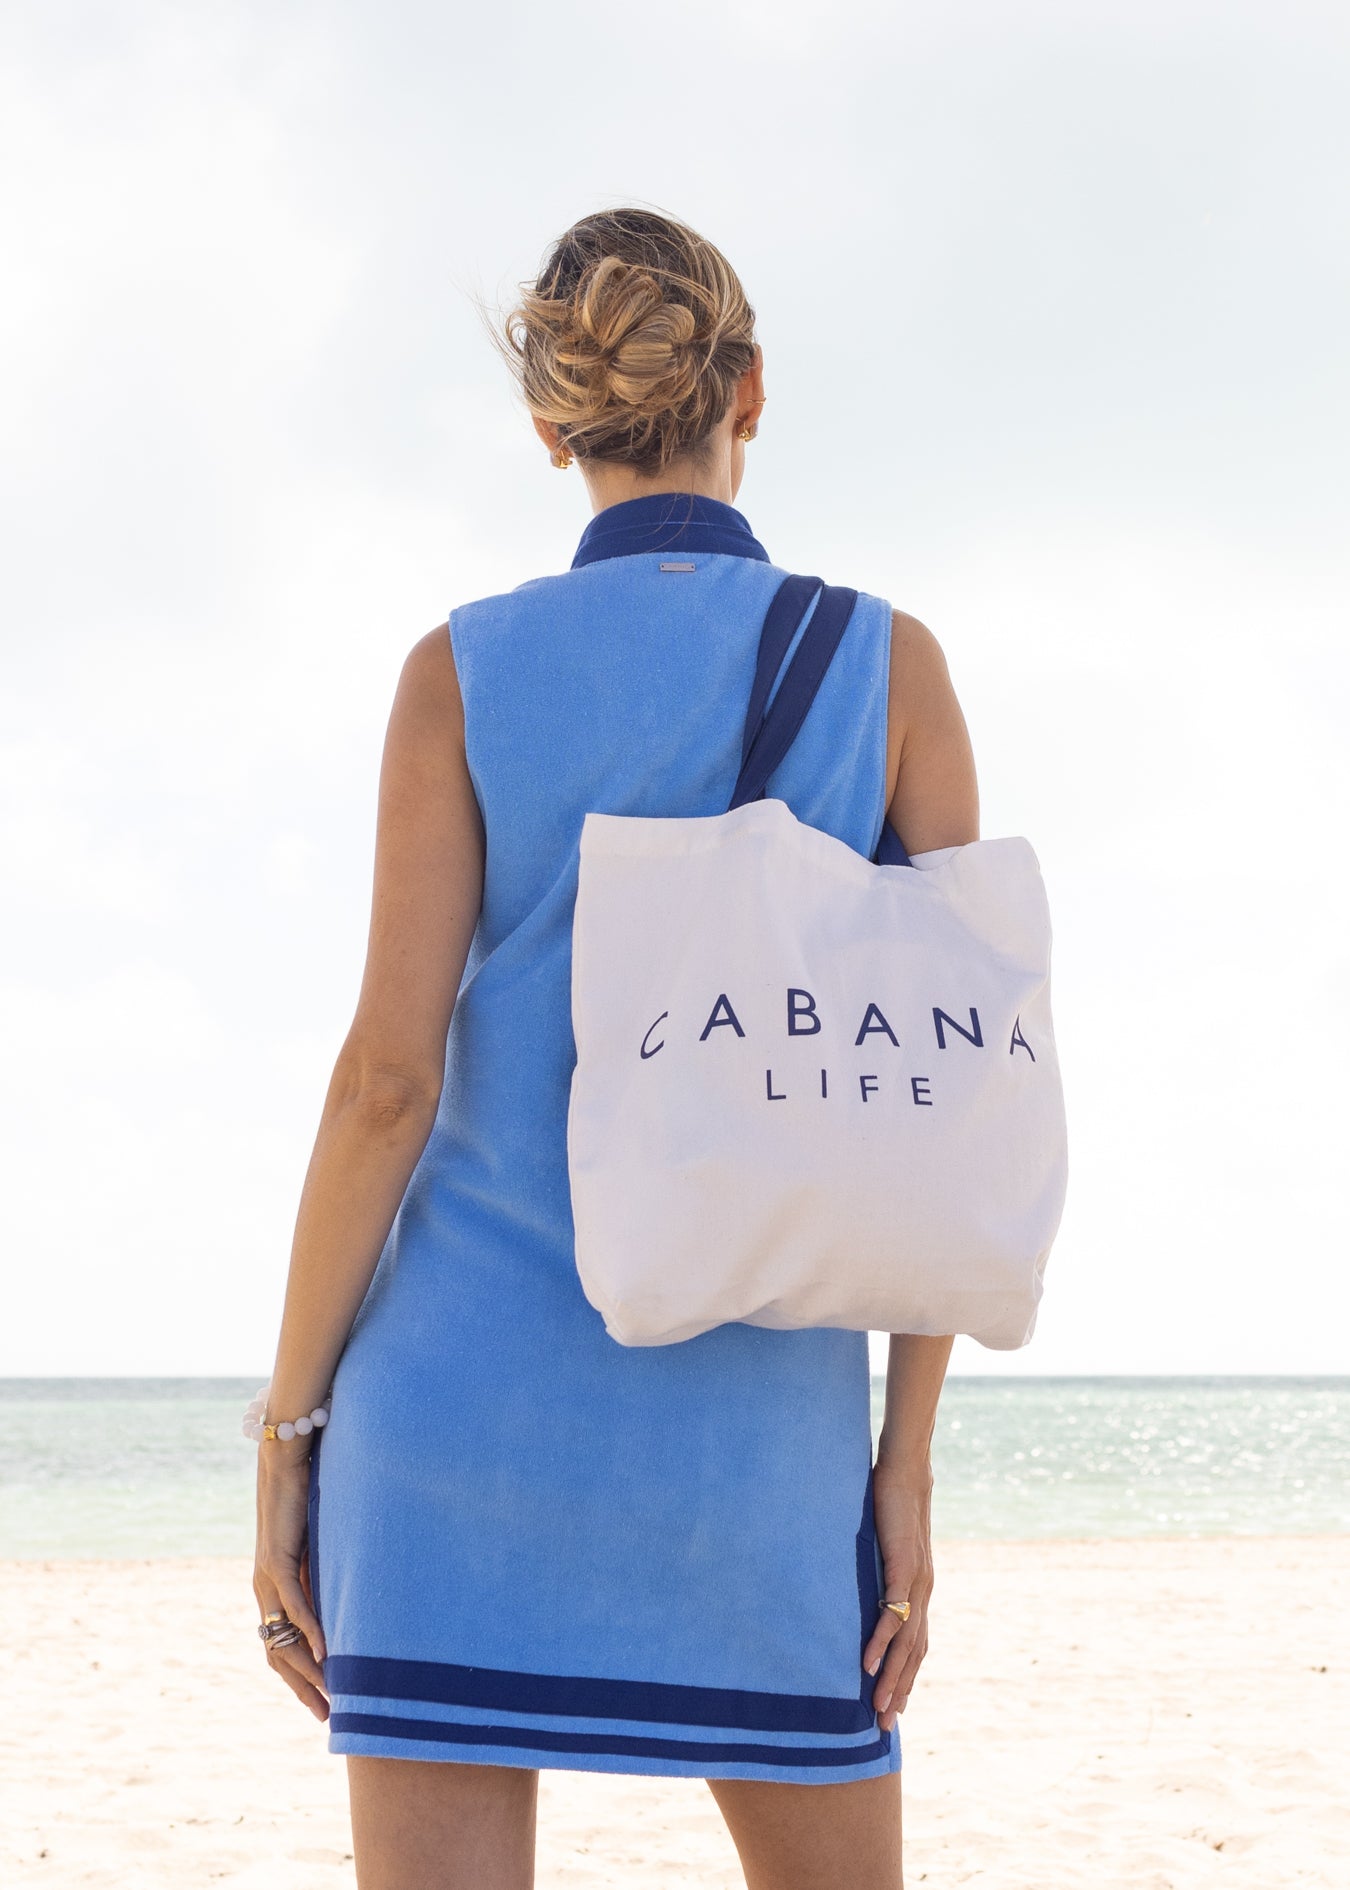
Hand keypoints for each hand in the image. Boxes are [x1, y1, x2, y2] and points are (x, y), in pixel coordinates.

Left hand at [252, 1442, 329, 1720]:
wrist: (284, 1459)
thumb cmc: (304, 1497)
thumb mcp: (318, 1544)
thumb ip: (326, 1570)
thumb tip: (351, 1591)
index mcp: (274, 1589)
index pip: (282, 1648)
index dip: (300, 1679)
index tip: (324, 1703)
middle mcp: (265, 1590)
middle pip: (277, 1655)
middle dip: (302, 1688)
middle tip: (327, 1715)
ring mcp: (267, 1578)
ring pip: (283, 1638)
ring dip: (306, 1670)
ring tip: (329, 1694)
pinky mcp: (276, 1560)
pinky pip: (293, 1605)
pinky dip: (309, 1631)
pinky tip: (327, 1652)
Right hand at [861, 1460, 934, 1733]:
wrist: (906, 1470)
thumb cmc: (891, 1503)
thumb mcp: (882, 1545)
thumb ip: (875, 1567)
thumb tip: (856, 1580)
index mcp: (919, 1589)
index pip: (916, 1645)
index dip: (906, 1677)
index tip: (892, 1706)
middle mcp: (923, 1592)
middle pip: (914, 1654)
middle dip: (899, 1691)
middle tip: (883, 1726)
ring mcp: (917, 1581)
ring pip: (907, 1642)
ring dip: (891, 1677)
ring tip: (876, 1707)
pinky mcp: (904, 1566)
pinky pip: (892, 1612)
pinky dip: (882, 1641)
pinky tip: (868, 1663)